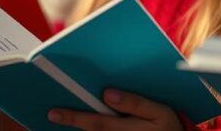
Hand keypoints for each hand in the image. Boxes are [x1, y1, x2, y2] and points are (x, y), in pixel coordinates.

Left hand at [47, 89, 181, 130]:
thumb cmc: (168, 126)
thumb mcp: (160, 112)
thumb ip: (136, 103)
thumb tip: (108, 93)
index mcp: (130, 130)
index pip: (97, 123)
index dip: (76, 117)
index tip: (55, 111)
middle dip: (71, 121)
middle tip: (52, 113)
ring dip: (76, 129)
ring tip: (60, 118)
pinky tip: (78, 126)